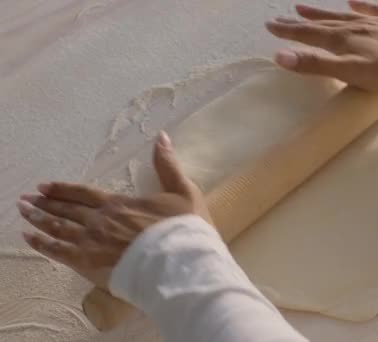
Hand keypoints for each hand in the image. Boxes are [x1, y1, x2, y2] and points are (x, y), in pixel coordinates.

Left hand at [17, 131, 210, 288]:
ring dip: (38, 220)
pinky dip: (42, 245)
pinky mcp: (90, 264)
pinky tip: (29, 239)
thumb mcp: (182, 191)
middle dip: (44, 203)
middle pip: (66, 210)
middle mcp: (100, 220)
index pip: (83, 193)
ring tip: (22, 212)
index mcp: (119, 203)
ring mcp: (92, 243)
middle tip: (25, 199)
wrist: (181, 263)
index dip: (63, 189)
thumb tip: (161, 136)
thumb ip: (168, 165)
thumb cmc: (185, 229)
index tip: (44, 186)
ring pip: (57, 229)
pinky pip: (59, 253)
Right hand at [266, 1, 377, 93]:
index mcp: (341, 40)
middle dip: (299, 22)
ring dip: (322, 13)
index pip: (308, 34)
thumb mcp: (347, 72)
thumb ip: (315, 65)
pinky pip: (373, 9)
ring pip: (341, 15)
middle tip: (281, 18)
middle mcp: (353, 26)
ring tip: (303, 7)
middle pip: (321, 23)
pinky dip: (360, 4)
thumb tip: (280, 56)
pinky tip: (353, 0)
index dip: (288, 31)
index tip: (270, 25)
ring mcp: (374, 22)